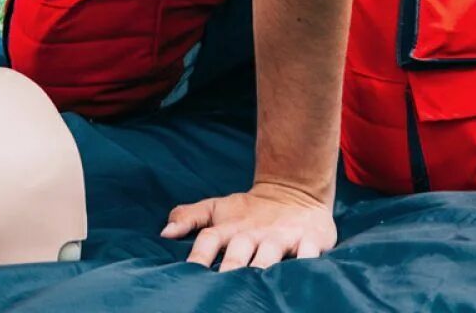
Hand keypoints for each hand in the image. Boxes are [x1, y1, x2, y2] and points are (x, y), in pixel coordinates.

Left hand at [161, 181, 336, 269]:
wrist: (295, 190)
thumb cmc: (249, 210)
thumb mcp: (217, 209)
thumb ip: (189, 217)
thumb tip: (164, 232)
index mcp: (231, 227)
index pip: (210, 238)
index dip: (199, 253)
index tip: (190, 271)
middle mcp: (254, 233)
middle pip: (239, 250)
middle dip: (230, 266)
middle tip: (221, 285)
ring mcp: (282, 237)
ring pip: (270, 255)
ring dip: (261, 267)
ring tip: (254, 283)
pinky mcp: (310, 240)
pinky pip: (309, 254)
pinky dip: (305, 263)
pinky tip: (297, 276)